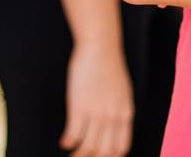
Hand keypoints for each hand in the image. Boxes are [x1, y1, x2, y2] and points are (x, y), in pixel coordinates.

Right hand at [60, 40, 133, 156]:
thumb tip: (115, 125)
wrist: (101, 46)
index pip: (121, 148)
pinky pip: (73, 135)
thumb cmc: (110, 66)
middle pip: (104, 152)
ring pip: (87, 148)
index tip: (99, 156)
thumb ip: (120, 110)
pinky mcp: (79, 106)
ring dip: (78, 155)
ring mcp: (96, 113)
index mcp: (126, 113)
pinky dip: (68, 142)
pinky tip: (64, 141)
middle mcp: (113, 117)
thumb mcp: (123, 91)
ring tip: (72, 154)